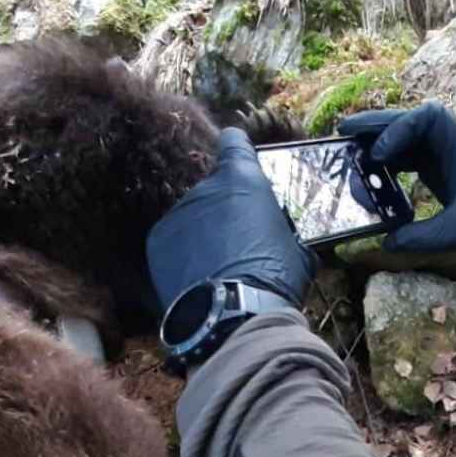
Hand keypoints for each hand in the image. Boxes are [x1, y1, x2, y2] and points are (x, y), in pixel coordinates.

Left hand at [147, 128, 316, 311]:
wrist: (233, 315)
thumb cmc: (275, 279)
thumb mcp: (297, 251)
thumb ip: (284, 232)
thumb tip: (286, 241)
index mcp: (244, 180)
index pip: (234, 141)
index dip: (236, 148)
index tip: (237, 157)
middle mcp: (206, 187)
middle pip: (214, 190)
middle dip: (224, 210)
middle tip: (238, 242)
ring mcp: (178, 213)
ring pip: (193, 218)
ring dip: (203, 234)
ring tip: (218, 268)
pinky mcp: (158, 240)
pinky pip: (174, 242)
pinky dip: (183, 255)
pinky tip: (199, 279)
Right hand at [339, 102, 455, 265]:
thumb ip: (421, 237)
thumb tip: (386, 242)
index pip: (428, 117)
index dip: (400, 128)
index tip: (380, 154)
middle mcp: (453, 144)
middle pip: (410, 120)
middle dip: (377, 125)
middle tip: (343, 131)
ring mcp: (445, 154)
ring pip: (406, 136)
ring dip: (378, 141)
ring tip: (348, 150)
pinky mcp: (439, 169)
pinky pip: (408, 155)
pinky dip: (388, 161)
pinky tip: (369, 174)